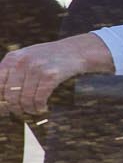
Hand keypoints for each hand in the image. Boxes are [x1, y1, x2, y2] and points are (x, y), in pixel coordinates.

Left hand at [0, 33, 114, 115]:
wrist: (75, 50)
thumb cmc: (48, 57)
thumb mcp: (26, 58)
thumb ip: (12, 72)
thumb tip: (1, 98)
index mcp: (11, 58)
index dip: (0, 101)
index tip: (4, 110)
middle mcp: (21, 62)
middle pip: (10, 95)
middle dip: (14, 108)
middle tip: (19, 112)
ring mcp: (36, 68)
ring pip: (25, 99)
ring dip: (28, 109)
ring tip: (33, 111)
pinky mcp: (50, 75)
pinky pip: (39, 98)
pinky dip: (39, 107)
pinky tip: (42, 108)